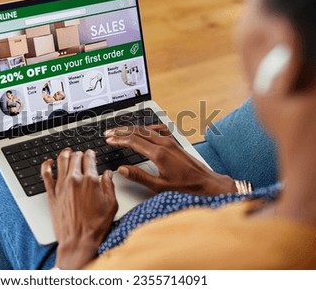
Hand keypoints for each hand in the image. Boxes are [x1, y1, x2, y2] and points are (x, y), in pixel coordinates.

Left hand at [41, 149, 117, 268]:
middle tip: (81, 155)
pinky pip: (46, 174)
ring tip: (67, 152)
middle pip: (75, 157)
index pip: (89, 158)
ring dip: (65, 153)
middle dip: (79, 153)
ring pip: (61, 160)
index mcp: (91, 181)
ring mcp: (61, 186)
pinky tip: (49, 162)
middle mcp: (75, 180)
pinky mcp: (51, 194)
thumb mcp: (111, 205)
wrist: (78, 241)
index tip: (91, 154)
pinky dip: (46, 165)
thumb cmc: (96, 226)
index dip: (90, 153)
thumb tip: (108, 174)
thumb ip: (110, 186)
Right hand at [104, 125, 235, 194]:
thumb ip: (139, 176)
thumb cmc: (185, 186)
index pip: (133, 141)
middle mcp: (164, 144)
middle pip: (137, 132)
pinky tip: (140, 130)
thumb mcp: (159, 186)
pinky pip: (155, 130)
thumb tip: (122, 169)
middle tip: (108, 133)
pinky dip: (143, 129)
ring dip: (130, 129)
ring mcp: (169, 141)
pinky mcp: (173, 142)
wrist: (206, 183)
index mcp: (159, 154)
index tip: (108, 140)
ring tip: (119, 130)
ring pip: (145, 129)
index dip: (118, 139)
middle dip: (121, 131)